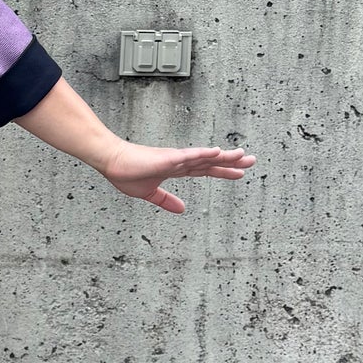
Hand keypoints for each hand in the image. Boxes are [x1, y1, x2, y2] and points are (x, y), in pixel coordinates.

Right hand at [99, 141, 255, 215]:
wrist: (110, 162)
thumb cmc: (126, 173)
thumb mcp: (149, 193)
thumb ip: (166, 200)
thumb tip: (182, 210)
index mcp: (176, 169)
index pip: (205, 170)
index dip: (222, 171)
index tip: (240, 172)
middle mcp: (179, 161)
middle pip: (210, 161)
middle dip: (231, 162)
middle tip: (252, 160)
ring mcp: (174, 158)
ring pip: (204, 157)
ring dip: (223, 156)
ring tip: (241, 155)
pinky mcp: (166, 158)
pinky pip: (188, 156)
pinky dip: (203, 154)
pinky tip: (216, 152)